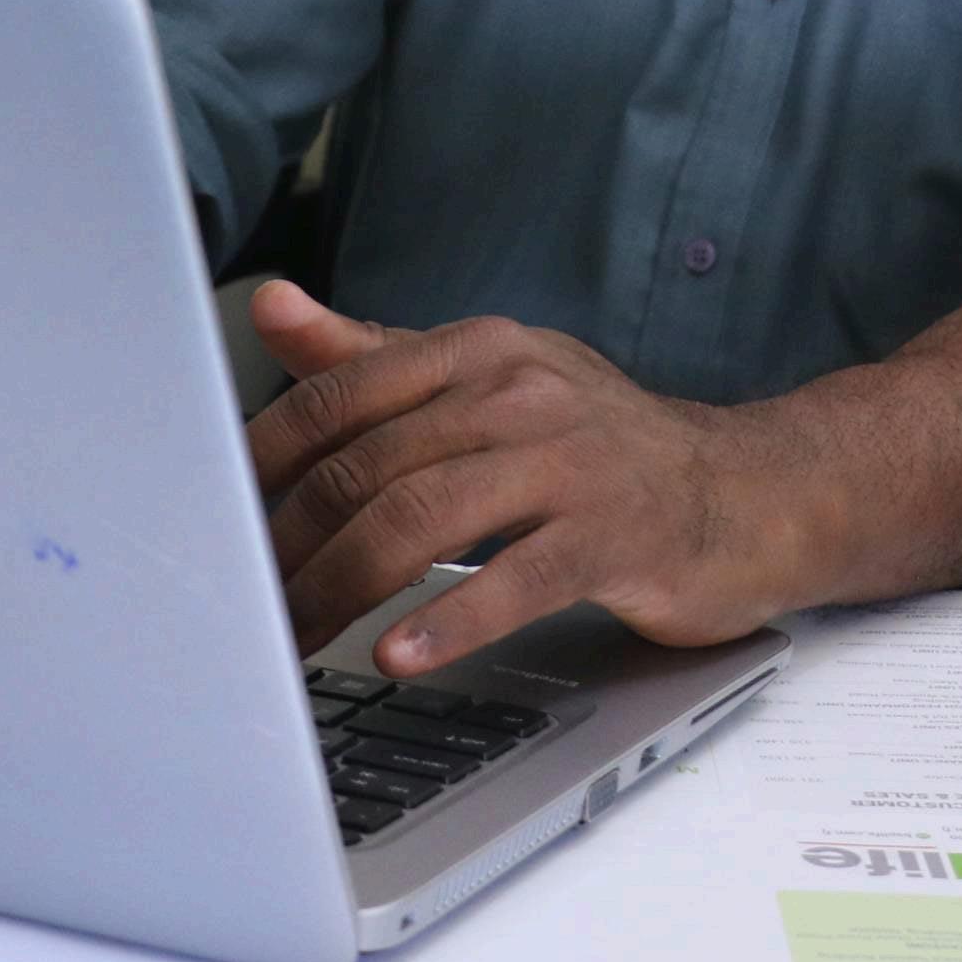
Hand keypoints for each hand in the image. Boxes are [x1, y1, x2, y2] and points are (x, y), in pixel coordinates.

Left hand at [245, 281, 806, 674]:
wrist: (751, 493)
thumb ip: (377, 357)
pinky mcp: (616, 535)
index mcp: (480, 350)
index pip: (340, 395)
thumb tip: (273, 307)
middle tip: (238, 607)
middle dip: (287, 544)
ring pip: (423, 518)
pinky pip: (516, 578)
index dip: (262, 462)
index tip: (210, 522)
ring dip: (341, 588)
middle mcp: (523, 391)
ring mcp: (573, 462)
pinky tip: (398, 655)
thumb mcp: (491, 383)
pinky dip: (448, 620)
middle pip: (369, 465)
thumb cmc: (601, 448)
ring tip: (292, 639)